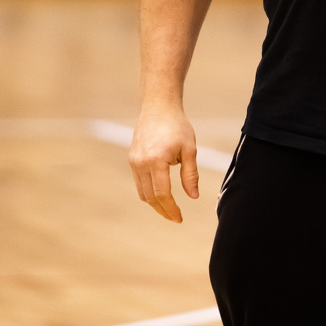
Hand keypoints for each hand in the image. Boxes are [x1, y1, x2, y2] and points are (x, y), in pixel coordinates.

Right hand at [129, 104, 199, 222]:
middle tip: (175, 218)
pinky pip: (139, 182)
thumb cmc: (177, 126)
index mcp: (157, 161)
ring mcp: (134, 161)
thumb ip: (191, 175)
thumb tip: (193, 197)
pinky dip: (148, 192)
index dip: (171, 209)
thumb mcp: (190, 149)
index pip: (162, 194)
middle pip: (150, 197)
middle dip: (162, 210)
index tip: (179, 218)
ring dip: (154, 203)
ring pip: (142, 192)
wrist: (158, 107)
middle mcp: (141, 163)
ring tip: (168, 209)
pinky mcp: (132, 159)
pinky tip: (160, 194)